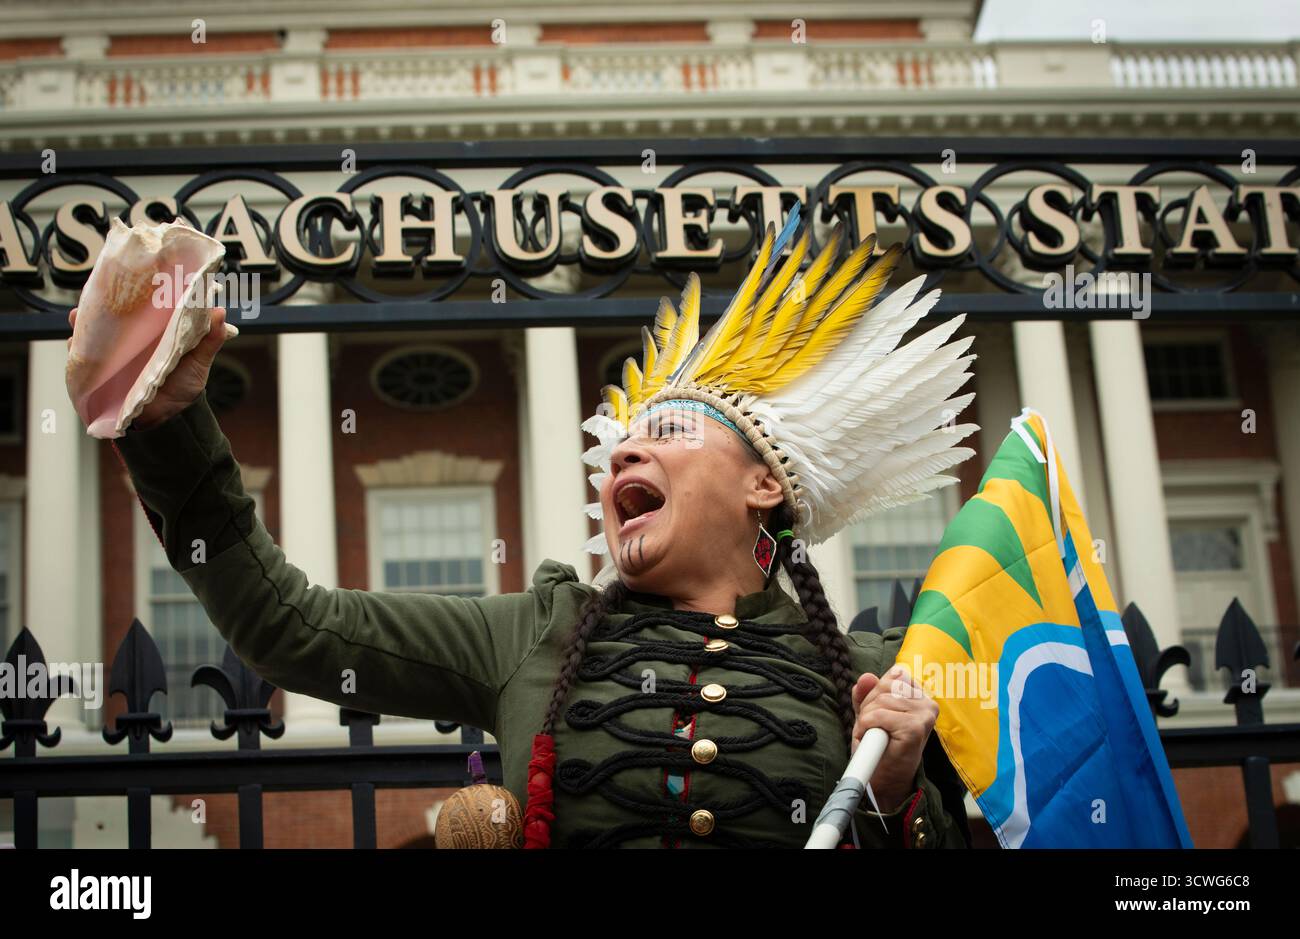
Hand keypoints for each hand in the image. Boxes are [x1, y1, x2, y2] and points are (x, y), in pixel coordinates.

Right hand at [67, 305, 233, 431]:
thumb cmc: (186, 385)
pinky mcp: (105, 372)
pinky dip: (79, 349)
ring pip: (95, 334)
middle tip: (97, 295)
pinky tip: (75, 342)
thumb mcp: (199, 361)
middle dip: (101, 306)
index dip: (132, 295)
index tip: (127, 280)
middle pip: (113, 318)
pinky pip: (87, 358)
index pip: (140, 309)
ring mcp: (117, 355)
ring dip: (85, 324)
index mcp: (155, 333)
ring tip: (79, 316)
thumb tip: (220, 312)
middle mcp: (133, 341)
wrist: (171, 418)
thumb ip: (210, 339)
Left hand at [851, 665, 938, 813]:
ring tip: (874, 737)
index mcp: (920, 695)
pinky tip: (874, 742)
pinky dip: (866, 728)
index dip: (876, 693)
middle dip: (869, 706)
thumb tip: (866, 677)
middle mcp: (928, 702)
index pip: (894, 674)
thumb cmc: (879, 746)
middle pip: (885, 685)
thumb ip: (866, 694)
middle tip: (871, 728)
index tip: (875, 714)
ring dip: (866, 720)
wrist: (884, 781)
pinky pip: (877, 715)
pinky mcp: (915, 728)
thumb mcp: (869, 713)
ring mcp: (924, 715)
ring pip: (880, 700)